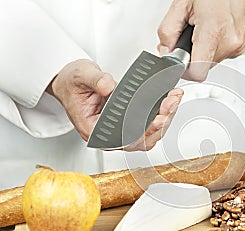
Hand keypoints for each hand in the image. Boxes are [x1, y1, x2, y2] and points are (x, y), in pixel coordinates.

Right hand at [48, 59, 182, 150]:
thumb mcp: (81, 75)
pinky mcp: (129, 125)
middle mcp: (109, 136)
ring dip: (165, 118)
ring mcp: (120, 133)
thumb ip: (96, 80)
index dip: (143, 131)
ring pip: (149, 135)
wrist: (70, 83)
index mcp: (94, 130)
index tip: (158, 118)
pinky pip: (149, 126)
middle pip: (141, 140)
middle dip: (161, 121)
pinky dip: (162, 115)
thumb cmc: (73, 84)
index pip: (123, 139)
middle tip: (171, 102)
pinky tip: (169, 101)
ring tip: (174, 99)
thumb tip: (109, 86)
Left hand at [157, 0, 244, 81]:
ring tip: (206, 25)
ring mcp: (238, 46)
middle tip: (192, 32)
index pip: (197, 72)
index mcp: (214, 31)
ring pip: (212, 61)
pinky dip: (215, 44)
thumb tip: (165, 51)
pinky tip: (215, 26)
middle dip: (193, 53)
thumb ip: (168, 31)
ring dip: (204, 48)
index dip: (184, 69)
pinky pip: (222, 53)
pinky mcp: (242, 46)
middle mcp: (230, 42)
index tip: (179, 59)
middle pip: (203, 66)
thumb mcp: (183, 3)